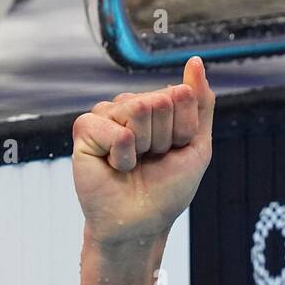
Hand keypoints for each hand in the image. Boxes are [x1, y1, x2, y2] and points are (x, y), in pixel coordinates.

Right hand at [72, 57, 215, 247]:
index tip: (174, 152)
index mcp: (157, 107)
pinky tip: (115, 166)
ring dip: (144, 147)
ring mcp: (107, 115)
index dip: (184, 130)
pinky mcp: (84, 128)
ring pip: (137, 109)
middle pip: (160, 100)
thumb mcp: (196, 146)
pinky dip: (122, 154)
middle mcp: (130, 105)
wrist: (141, 223)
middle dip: (164, 138)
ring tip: (134, 164)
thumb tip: (195, 61)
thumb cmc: (167, 190)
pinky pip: (114, 128)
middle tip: (152, 160)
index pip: (181, 95)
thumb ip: (200, 103)